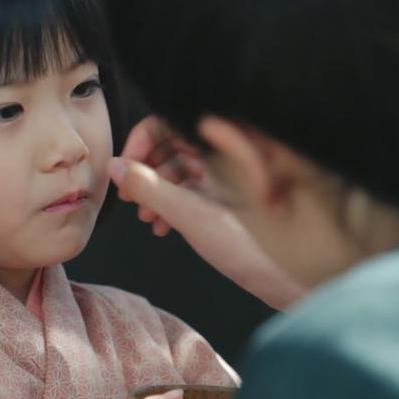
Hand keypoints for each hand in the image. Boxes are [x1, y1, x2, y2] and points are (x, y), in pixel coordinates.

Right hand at [111, 116, 307, 310]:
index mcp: (221, 142)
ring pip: (176, 170)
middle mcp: (223, 151)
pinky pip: (188, 189)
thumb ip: (149, 187)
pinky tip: (163, 228)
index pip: (168, 121)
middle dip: (145, 172)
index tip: (125, 168)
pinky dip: (171, 204)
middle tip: (130, 198)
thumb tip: (115, 167)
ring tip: (147, 220)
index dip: (141, 142)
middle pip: (168, 145)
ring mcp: (223, 174)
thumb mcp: (190, 214)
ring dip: (155, 193)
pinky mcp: (223, 196)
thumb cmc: (249, 244)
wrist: (283, 277)